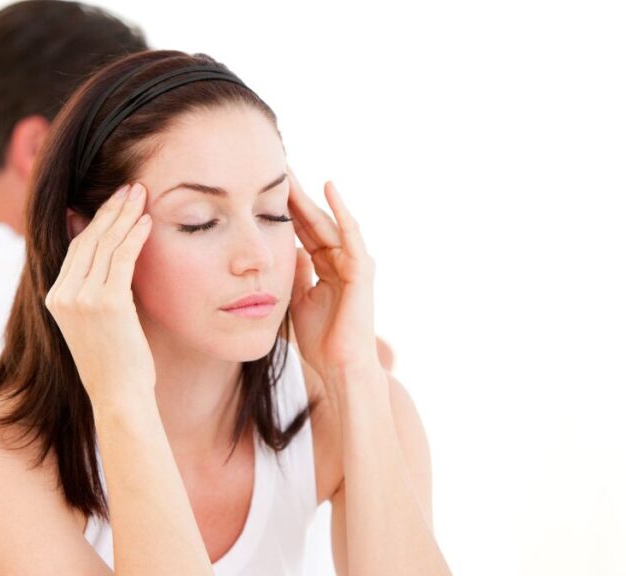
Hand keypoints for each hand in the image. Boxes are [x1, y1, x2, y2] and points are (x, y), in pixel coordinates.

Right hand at [44, 183, 154, 408]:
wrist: (119, 397)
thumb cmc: (117, 364)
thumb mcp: (98, 323)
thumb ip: (98, 291)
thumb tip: (111, 261)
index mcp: (55, 299)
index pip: (75, 248)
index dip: (95, 221)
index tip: (114, 201)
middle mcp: (62, 296)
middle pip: (87, 239)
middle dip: (110, 210)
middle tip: (130, 188)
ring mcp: (81, 299)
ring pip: (104, 244)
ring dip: (125, 215)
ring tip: (141, 195)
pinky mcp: (104, 303)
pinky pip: (121, 259)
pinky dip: (134, 236)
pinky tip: (147, 222)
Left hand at [288, 166, 381, 383]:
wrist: (341, 368)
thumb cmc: (321, 341)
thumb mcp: (297, 299)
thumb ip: (295, 273)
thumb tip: (287, 250)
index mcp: (324, 268)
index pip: (301, 231)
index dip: (283, 210)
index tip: (262, 187)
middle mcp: (340, 260)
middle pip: (312, 221)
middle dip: (293, 195)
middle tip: (275, 166)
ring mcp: (353, 263)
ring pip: (327, 222)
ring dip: (310, 196)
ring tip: (291, 171)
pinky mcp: (362, 269)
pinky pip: (351, 234)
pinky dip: (341, 211)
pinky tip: (328, 189)